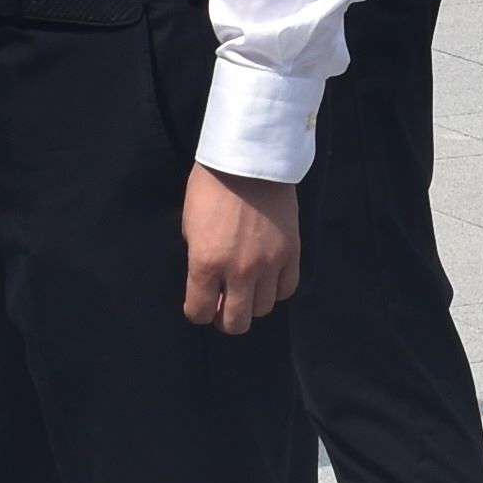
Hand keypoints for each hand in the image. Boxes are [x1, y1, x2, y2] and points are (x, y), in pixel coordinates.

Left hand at [181, 167, 302, 331]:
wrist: (249, 159)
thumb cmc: (210, 187)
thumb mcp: (190, 227)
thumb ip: (199, 261)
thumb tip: (208, 284)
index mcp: (205, 264)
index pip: (198, 313)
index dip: (197, 311)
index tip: (200, 303)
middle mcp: (238, 271)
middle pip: (236, 323)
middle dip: (225, 318)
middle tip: (223, 304)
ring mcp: (269, 264)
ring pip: (264, 309)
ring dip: (252, 302)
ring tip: (247, 286)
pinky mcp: (291, 253)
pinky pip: (287, 289)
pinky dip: (276, 288)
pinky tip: (268, 276)